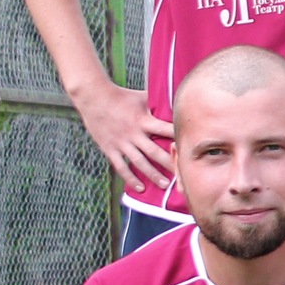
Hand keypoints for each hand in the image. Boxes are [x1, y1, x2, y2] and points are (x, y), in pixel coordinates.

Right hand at [73, 80, 174, 195]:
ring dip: (153, 175)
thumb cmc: (121, 96)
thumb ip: (158, 103)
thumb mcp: (143, 97)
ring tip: (165, 185)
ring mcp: (121, 143)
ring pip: (140, 163)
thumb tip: (177, 101)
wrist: (93, 97)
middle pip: (155, 152)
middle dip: (169, 164)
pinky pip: (121, 167)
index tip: (190, 148)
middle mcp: (134, 133)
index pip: (165, 130)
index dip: (178, 138)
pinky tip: (140, 188)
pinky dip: (130, 178)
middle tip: (183, 175)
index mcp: (144, 120)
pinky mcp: (110, 149)